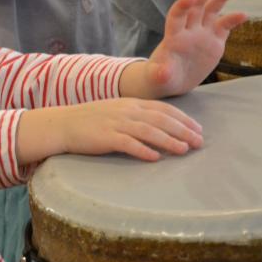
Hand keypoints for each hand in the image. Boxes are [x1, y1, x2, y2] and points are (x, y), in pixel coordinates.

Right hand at [17, 98, 202, 164]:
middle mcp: (126, 111)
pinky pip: (128, 143)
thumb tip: (158, 127)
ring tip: (184, 150)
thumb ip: (136, 116)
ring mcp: (116, 123)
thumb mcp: (115, 112)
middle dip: (183, 130)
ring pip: (149, 131)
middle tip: (199, 142)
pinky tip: (155, 157)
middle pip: (161, 120)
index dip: (183, 119)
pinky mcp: (105, 137)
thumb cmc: (89, 121)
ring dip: (169, 141)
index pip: (164, 109)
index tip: (198, 129)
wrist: (62, 124)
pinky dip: (143, 150)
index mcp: (131, 103)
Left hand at [124, 0, 246, 98]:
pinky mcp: (215, 41)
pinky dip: (233, 20)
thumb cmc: (159, 78)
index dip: (182, 7)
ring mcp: (203, 34)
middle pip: (195, 8)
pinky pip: (225, 27)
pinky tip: (243, 15)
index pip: (176, 17)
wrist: (172, 82)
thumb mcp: (158, 78)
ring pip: (212, 12)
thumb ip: (161, 74)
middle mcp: (189, 31)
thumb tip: (163, 73)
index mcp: (173, 36)